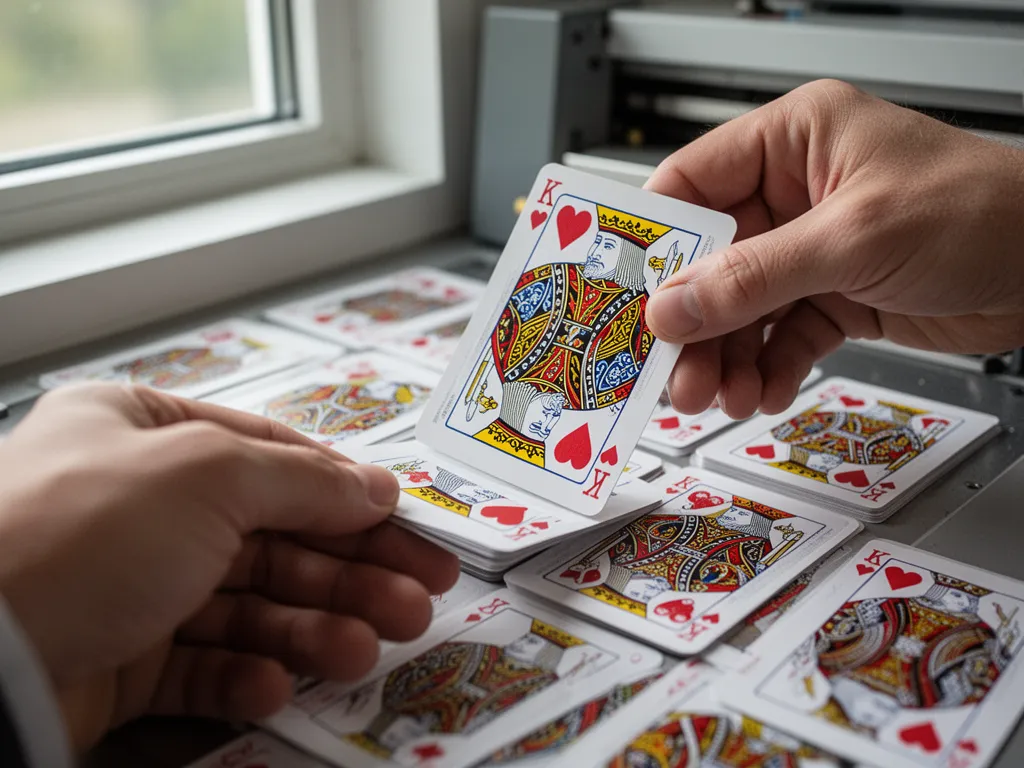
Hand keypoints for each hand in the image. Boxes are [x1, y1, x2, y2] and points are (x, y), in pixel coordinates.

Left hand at [0, 384, 458, 750]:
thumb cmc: (84, 531)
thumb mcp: (210, 474)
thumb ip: (305, 480)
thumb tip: (376, 487)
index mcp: (148, 432)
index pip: (273, 457)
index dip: (346, 492)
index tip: (406, 523)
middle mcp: (140, 503)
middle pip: (273, 536)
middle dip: (350, 570)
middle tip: (418, 599)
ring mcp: (130, 584)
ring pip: (249, 604)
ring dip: (314, 627)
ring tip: (362, 649)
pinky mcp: (121, 661)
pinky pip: (204, 664)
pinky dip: (248, 673)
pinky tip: (275, 683)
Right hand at [645, 79, 1023, 418]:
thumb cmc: (983, 211)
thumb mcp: (852, 240)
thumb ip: (753, 277)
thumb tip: (673, 305)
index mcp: (792, 141)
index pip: (690, 185)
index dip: (651, 242)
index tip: (622, 294)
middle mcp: (794, 192)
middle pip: (709, 261)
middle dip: (690, 322)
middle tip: (670, 369)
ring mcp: (811, 248)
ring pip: (740, 308)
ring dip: (724, 356)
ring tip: (717, 394)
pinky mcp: (833, 295)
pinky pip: (779, 336)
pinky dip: (767, 368)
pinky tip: (763, 391)